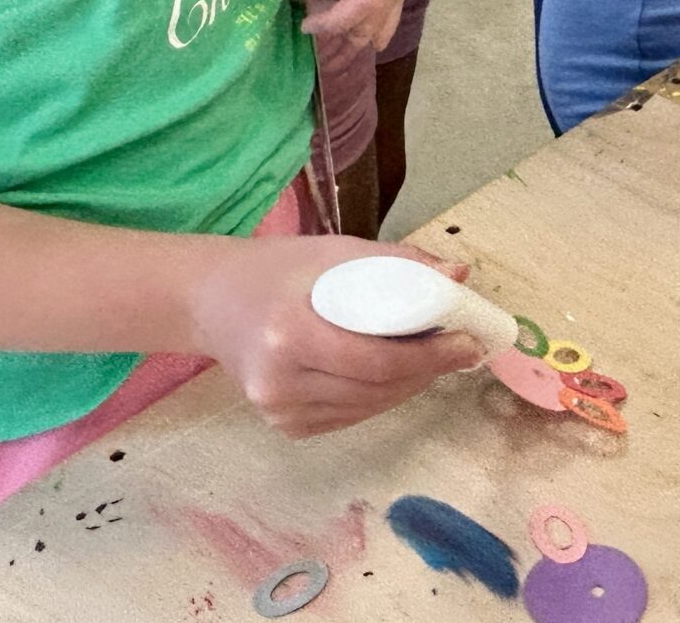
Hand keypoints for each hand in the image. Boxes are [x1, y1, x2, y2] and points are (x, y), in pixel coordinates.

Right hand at [191, 237, 482, 437]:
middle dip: (428, 370)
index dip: (430, 356)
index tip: (468, 342)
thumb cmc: (277, 269)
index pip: (375, 361)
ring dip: (410, 385)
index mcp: (289, 335)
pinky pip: (350, 416)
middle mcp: (280, 383)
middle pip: (376, 389)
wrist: (211, 301)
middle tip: (461, 347)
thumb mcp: (334, 252)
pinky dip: (380, 397)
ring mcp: (279, 412)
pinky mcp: (285, 426)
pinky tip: (394, 374)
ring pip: (369, 408)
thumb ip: (396, 263)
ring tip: (434, 357)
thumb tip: (460, 276)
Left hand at [264, 0, 407, 52]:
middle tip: (310, 29)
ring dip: (350, 35)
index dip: (340, 20)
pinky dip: (359, 30)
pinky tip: (338, 34)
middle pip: (377, 12)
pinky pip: (383, 17)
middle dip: (342, 31)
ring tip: (319, 30)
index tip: (307, 25)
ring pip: (382, 20)